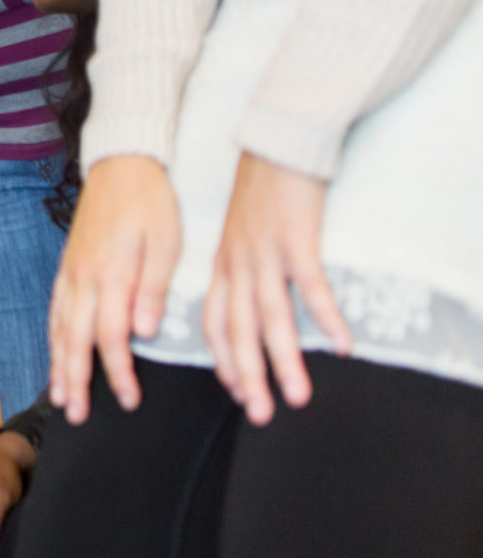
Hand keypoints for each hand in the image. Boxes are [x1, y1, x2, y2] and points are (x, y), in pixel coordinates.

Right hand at [47, 154, 179, 422]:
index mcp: (111, 273)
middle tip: (76, 414)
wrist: (123, 161)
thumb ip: (153, 288)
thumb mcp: (168, 242)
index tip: (127, 399)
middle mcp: (84, 276)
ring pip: (59, 325)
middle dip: (76, 379)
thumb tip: (142, 330)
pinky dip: (53, 335)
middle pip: (74, 338)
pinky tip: (55, 351)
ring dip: (58, 363)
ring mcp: (72, 270)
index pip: (111, 335)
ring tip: (59, 395)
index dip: (117, 371)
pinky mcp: (68, 263)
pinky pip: (55, 307)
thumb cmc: (152, 200)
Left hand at [204, 152, 349, 426]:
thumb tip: (254, 310)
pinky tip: (343, 344)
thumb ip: (242, 272)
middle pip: (237, 330)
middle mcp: (237, 265)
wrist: (276, 143)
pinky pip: (309, 285)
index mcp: (223, 266)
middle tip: (259, 414)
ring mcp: (264, 253)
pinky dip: (325, 316)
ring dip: (283, 359)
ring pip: (269, 317)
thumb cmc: (262, 193)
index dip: (224, 360)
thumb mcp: (240, 236)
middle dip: (247, 376)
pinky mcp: (294, 239)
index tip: (235, 392)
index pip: (214, 323)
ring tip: (298, 396)